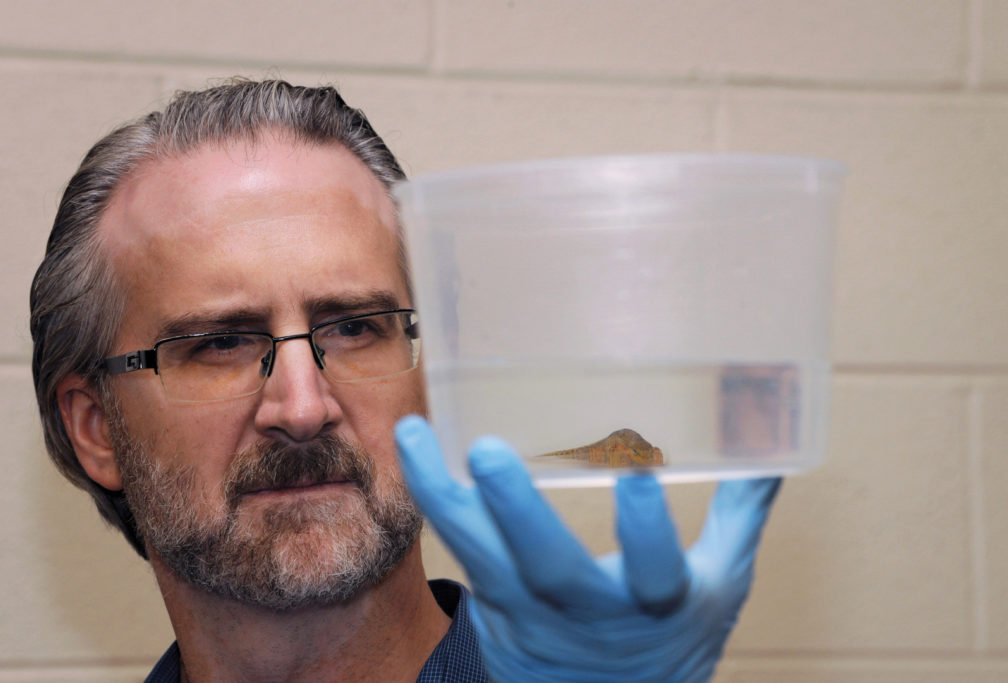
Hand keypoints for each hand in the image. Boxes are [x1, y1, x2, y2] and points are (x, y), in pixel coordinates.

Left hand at [395, 416, 780, 681]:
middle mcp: (587, 615)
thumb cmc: (671, 638)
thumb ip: (740, 514)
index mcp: (656, 608)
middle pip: (548, 572)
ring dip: (448, 498)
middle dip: (519, 513)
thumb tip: (774, 445)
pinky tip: (417, 448)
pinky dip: (436, 501)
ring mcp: (532, 614)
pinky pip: (461, 552)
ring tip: (417, 436)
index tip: (639, 474)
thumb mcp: (720, 585)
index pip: (654, 578)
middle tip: (490, 451)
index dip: (647, 534)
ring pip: (485, 561)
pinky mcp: (494, 606)